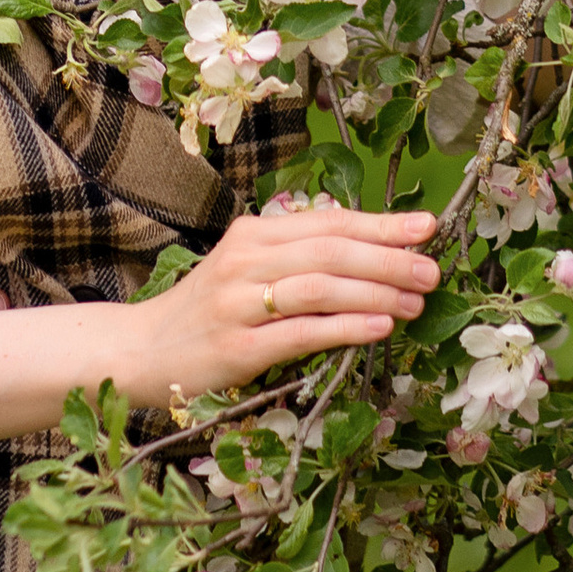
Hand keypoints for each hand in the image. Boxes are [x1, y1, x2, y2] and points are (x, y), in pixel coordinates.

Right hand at [123, 203, 438, 410]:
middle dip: (389, 259)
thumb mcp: (246, 271)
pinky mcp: (238, 348)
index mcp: (252, 235)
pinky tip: (381, 327)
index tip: (426, 227)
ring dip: (377, 293)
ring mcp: (239, 304)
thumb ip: (298, 260)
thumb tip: (374, 256)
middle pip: (330, 250)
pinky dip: (348, 328)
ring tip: (416, 302)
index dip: (381, 223)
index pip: (327, 221)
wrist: (141, 350)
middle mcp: (244, 261)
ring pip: (321, 287)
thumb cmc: (208, 312)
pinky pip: (303, 332)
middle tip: (431, 270)